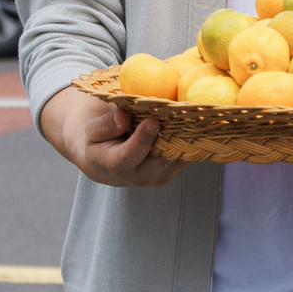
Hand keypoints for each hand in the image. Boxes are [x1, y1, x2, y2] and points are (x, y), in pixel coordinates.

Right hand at [39, 86, 185, 187]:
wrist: (105, 163)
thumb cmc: (97, 142)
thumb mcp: (92, 131)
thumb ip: (106, 125)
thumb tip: (124, 116)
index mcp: (115, 165)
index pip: (130, 155)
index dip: (142, 139)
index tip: (152, 121)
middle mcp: (139, 176)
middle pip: (161, 159)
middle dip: (173, 138)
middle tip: (185, 115)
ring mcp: (158, 177)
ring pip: (177, 158)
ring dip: (188, 139)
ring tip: (197, 116)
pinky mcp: (172, 173)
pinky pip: (186, 157)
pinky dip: (194, 141)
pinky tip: (200, 123)